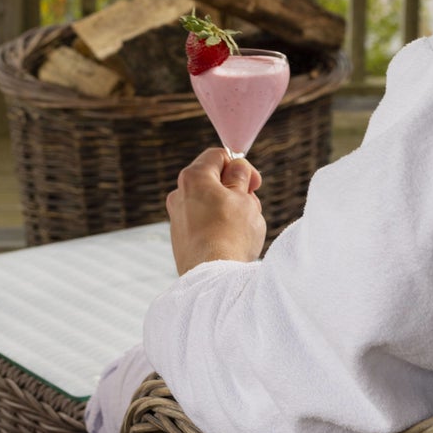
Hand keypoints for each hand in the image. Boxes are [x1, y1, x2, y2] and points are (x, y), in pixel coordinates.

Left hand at [167, 147, 265, 273]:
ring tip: (243, 228)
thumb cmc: (231, 234)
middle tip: (252, 207)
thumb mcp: (244, 198)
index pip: (218, 156)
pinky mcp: (180, 238)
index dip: (240, 166)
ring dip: (229, 209)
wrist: (214, 276)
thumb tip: (236, 167)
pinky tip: (231, 242)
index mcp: (193, 177)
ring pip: (210, 203)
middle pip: (213, 180)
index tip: (254, 183)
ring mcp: (177, 217)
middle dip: (236, 189)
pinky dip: (218, 225)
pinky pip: (203, 222)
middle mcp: (179, 194)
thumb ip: (240, 178)